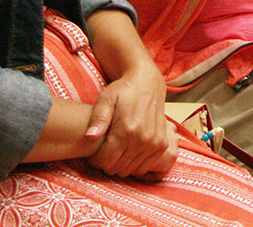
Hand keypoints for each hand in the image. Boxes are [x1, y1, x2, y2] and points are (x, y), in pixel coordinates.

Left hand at [84, 64, 177, 179]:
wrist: (148, 83)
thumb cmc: (123, 91)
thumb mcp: (106, 99)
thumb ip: (98, 119)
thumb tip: (90, 137)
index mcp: (127, 129)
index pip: (105, 161)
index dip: (95, 160)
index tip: (94, 151)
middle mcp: (144, 139)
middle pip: (117, 168)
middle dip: (107, 163)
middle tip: (104, 151)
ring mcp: (155, 143)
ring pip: (130, 170)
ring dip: (120, 165)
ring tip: (115, 151)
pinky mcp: (162, 145)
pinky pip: (144, 168)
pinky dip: (134, 165)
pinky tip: (128, 153)